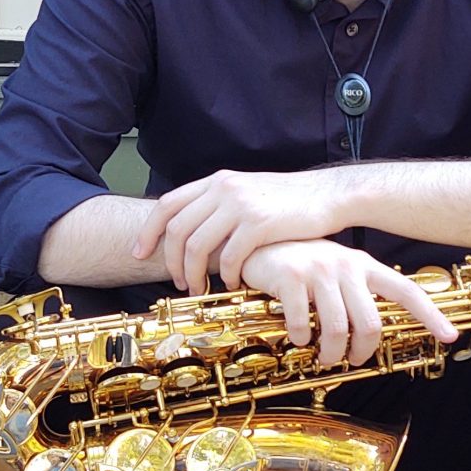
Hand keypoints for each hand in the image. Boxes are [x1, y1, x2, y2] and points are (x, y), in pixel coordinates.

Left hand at [131, 169, 348, 294]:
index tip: (141, 253)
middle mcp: (224, 189)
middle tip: (176, 281)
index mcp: (218, 181)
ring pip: (196, 245)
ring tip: (199, 288)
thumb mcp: (249, 192)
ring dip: (192, 273)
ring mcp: (241, 205)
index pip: (168, 204)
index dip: (149, 231)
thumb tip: (195, 228)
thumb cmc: (290, 201)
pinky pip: (228, 256)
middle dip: (170, 261)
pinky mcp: (260, 224)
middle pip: (176, 229)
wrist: (329, 195)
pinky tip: (231, 283)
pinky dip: (224, 275)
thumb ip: (221, 204)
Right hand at [238, 240, 457, 366]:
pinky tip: (297, 337)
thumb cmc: (302, 263)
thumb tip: (372, 336)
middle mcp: (347, 266)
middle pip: (370, 323)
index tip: (449, 337)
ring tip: (324, 356)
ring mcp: (319, 271)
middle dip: (362, 351)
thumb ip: (358, 296)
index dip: (431, 315)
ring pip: (336, 329)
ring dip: (330, 353)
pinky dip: (300, 339)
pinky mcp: (291, 277)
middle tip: (351, 359)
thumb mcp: (338, 272)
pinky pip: (302, 324)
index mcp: (365, 266)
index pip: (407, 291)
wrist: (260, 240)